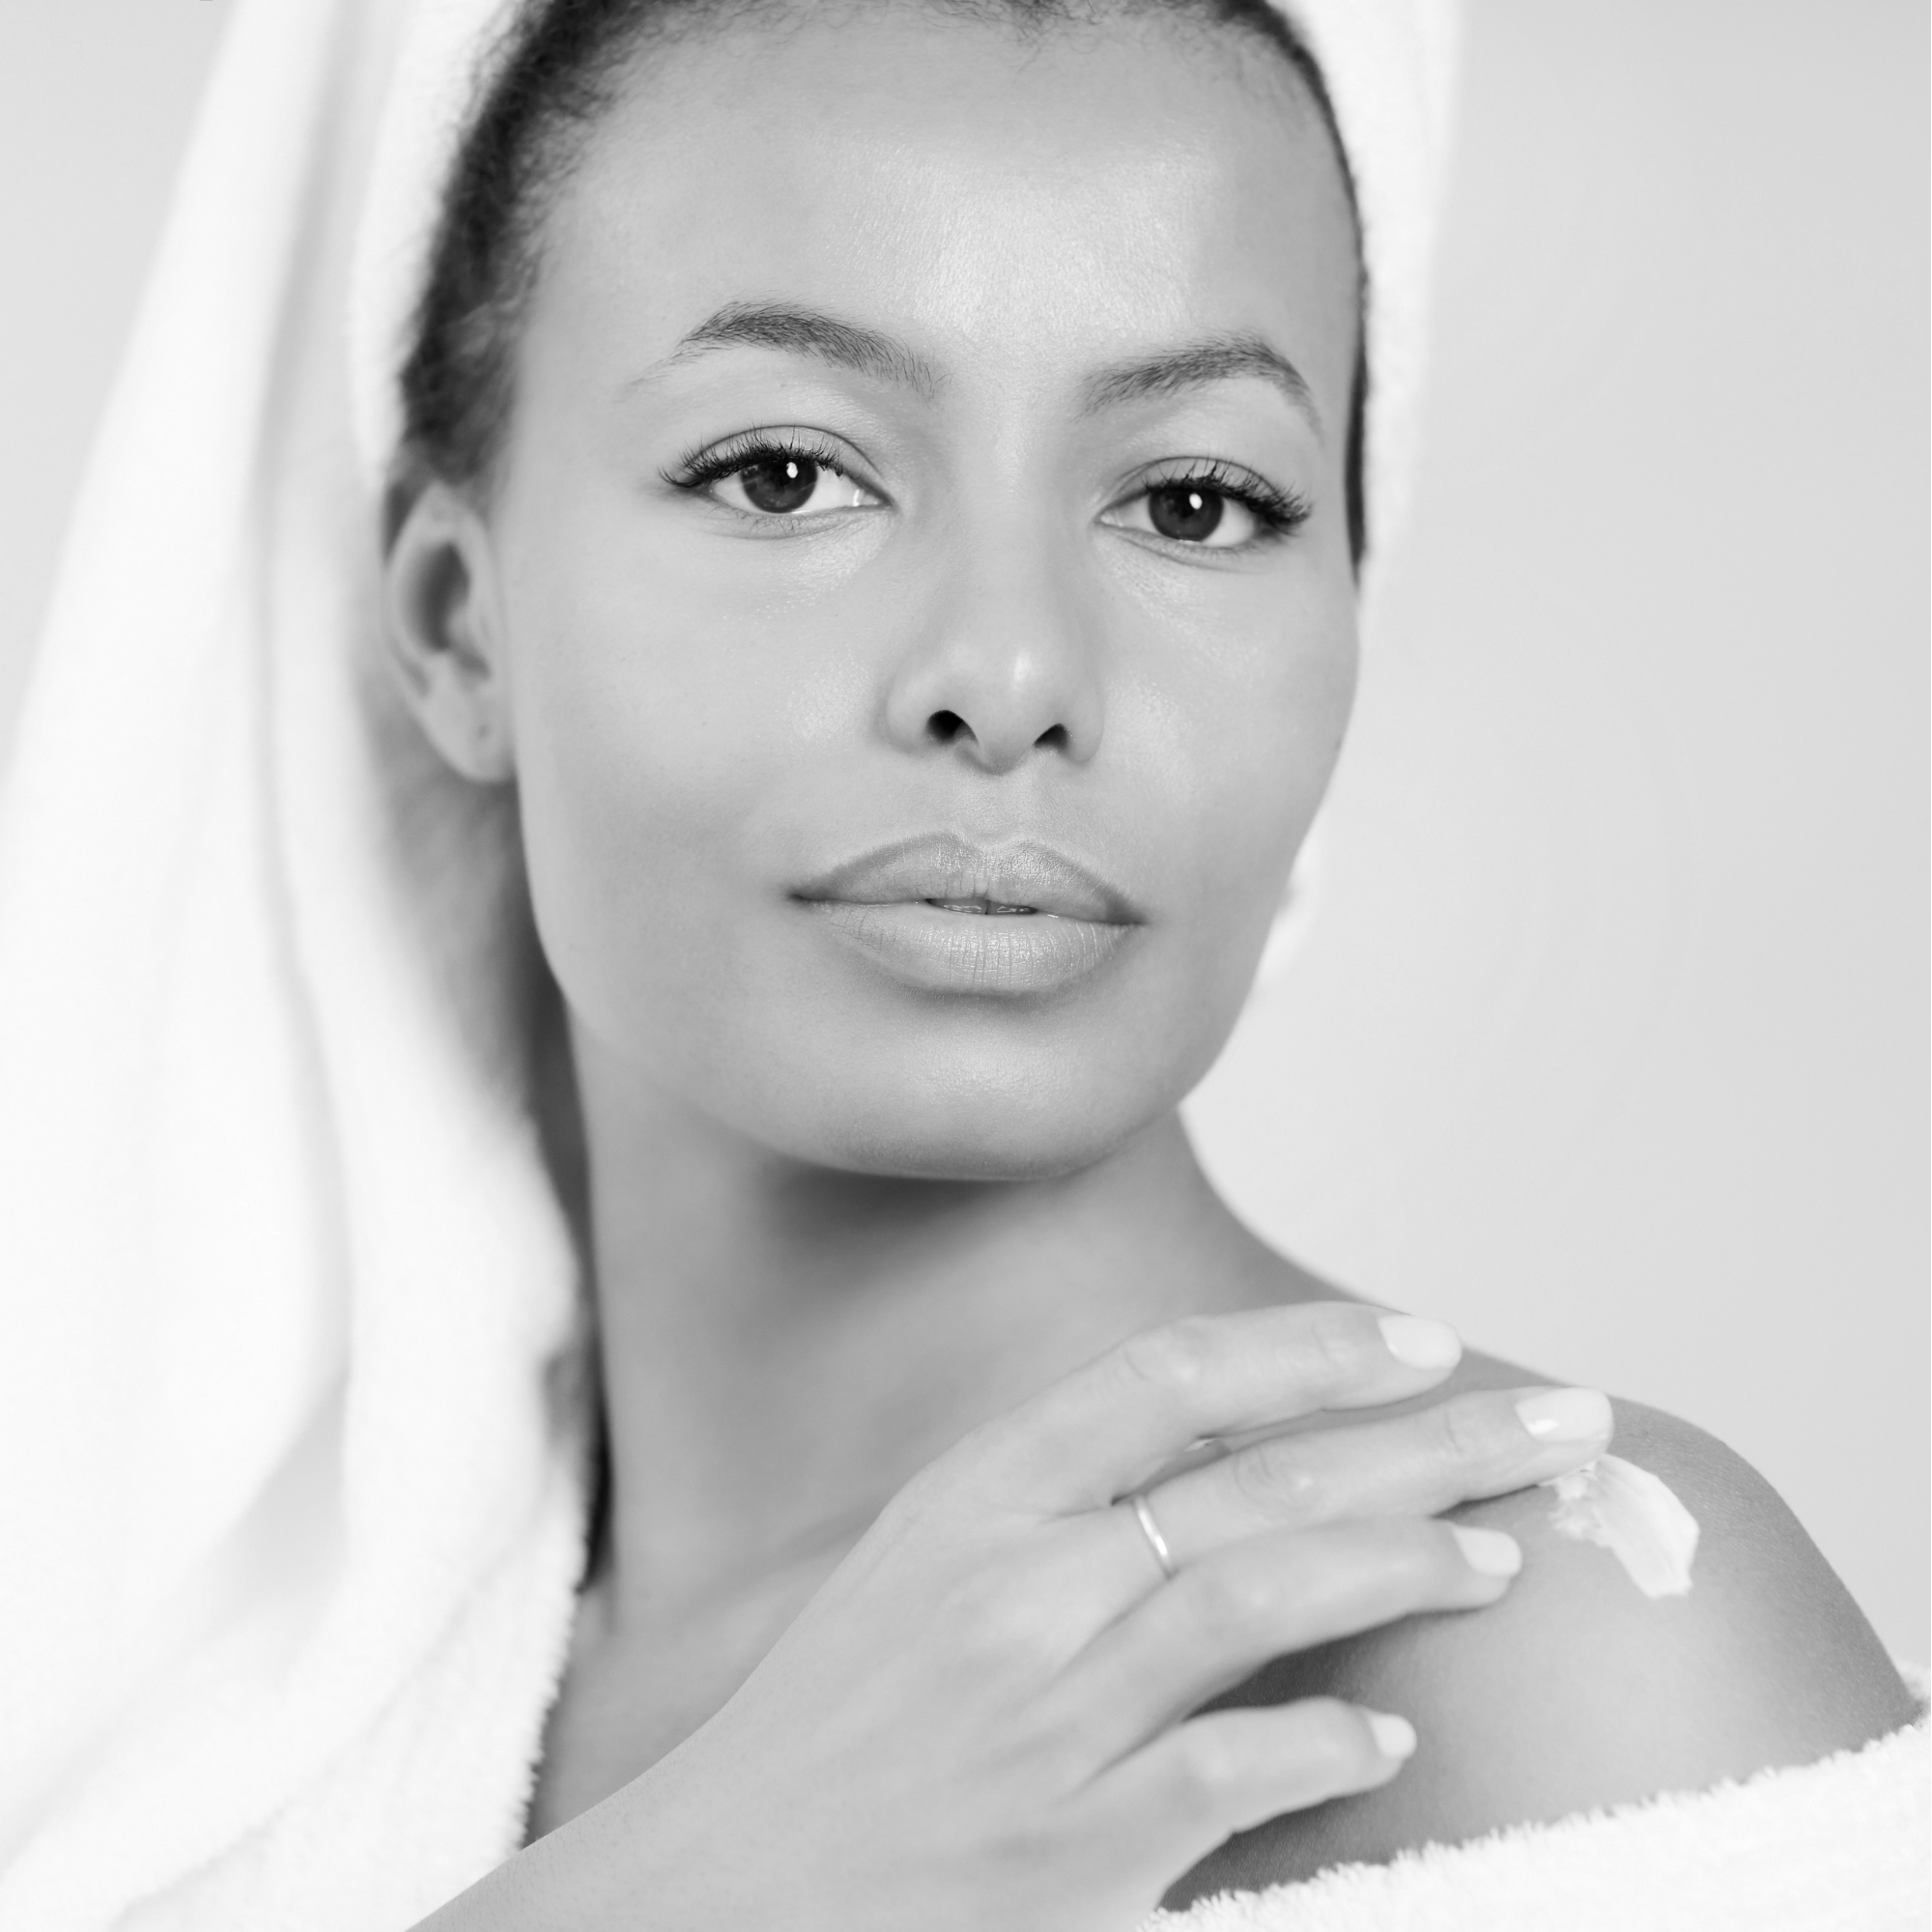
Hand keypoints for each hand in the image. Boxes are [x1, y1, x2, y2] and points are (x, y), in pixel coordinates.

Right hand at [429, 1303, 1611, 1930]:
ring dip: (1408, 1569)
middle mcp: (1015, 1582)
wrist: (714, 1891)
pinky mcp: (1069, 1849)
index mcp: (972, 1494)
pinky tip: (1391, 1737)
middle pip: (1261, 1477)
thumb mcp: (921, 1565)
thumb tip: (1239, 1461)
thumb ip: (1059, 1501)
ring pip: (1264, 1595)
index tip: (1420, 1339)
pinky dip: (1326, 1747)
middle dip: (1431, 1437)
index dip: (1309, 1349)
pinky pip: (1231, 1774)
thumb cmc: (833, 1725)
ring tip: (1507, 1557)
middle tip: (1562, 1420)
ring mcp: (1044, 1714)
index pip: (1168, 1376)